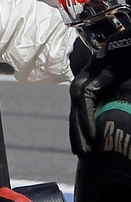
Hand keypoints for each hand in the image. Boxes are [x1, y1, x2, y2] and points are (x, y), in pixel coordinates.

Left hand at [69, 34, 130, 154]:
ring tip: (85, 150)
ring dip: (80, 131)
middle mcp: (87, 81)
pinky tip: (92, 134)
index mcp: (96, 86)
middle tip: (81, 155)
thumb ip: (117, 104)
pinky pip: (85, 100)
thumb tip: (123, 123)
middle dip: (77, 135)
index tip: (85, 150)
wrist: (130, 46)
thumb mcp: (123, 90)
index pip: (83, 112)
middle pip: (77, 113)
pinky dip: (87, 117)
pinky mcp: (92, 74)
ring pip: (77, 109)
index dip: (82, 131)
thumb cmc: (129, 66)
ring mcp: (87, 76)